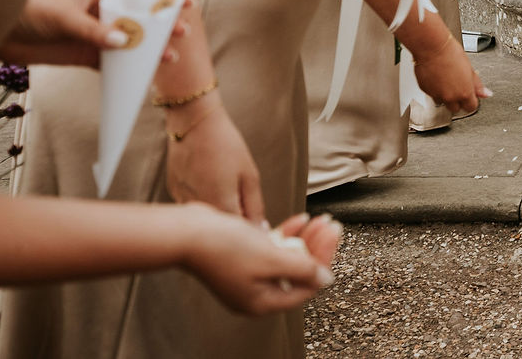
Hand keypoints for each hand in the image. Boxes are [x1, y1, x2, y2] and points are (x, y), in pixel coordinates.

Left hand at [0, 0, 190, 67]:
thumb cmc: (31, 11)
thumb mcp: (65, 17)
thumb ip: (94, 30)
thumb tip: (123, 43)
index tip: (185, 0)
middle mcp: (103, 12)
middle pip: (141, 18)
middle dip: (163, 25)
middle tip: (181, 33)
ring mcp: (96, 34)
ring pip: (131, 42)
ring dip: (149, 50)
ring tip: (168, 59)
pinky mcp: (85, 55)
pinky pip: (112, 63)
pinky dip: (128, 70)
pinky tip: (142, 76)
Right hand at [166, 99, 266, 221]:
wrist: (193, 123)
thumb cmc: (225, 145)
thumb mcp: (249, 175)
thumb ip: (255, 205)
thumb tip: (260, 228)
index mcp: (220, 205)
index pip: (238, 233)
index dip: (250, 229)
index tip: (256, 220)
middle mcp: (198, 208)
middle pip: (220, 227)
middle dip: (234, 221)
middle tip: (241, 196)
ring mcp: (182, 201)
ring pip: (205, 217)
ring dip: (217, 210)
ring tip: (222, 181)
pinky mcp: (173, 192)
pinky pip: (192, 204)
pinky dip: (202, 199)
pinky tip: (208, 179)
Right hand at [178, 205, 339, 314]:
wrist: (187, 232)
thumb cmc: (225, 248)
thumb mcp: (271, 259)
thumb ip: (302, 270)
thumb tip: (326, 279)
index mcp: (261, 302)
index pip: (306, 287)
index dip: (323, 260)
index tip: (334, 235)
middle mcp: (254, 293)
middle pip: (297, 272)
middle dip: (317, 247)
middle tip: (331, 224)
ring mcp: (247, 275)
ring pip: (286, 258)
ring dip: (305, 238)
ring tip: (320, 218)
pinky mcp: (240, 257)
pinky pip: (271, 249)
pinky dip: (286, 234)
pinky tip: (301, 219)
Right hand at [412, 34, 487, 115]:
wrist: (432, 48)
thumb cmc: (451, 53)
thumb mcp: (470, 68)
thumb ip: (477, 84)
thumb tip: (486, 94)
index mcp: (464, 92)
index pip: (471, 107)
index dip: (471, 101)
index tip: (470, 96)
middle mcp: (450, 97)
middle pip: (456, 108)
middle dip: (458, 101)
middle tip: (458, 87)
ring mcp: (437, 95)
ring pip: (443, 102)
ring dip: (446, 96)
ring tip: (447, 80)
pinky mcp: (426, 91)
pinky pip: (433, 95)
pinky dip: (436, 90)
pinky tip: (438, 78)